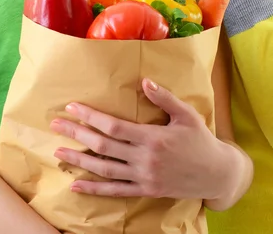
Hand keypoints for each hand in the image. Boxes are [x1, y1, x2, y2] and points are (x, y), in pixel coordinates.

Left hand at [49, 78, 239, 203]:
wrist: (216, 174)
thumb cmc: (201, 140)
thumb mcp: (186, 114)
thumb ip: (164, 98)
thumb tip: (144, 81)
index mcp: (152, 138)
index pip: (113, 126)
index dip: (91, 117)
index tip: (73, 107)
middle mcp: (144, 159)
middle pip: (102, 146)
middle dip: (76, 134)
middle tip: (55, 125)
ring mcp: (143, 177)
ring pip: (104, 169)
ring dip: (79, 161)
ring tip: (58, 153)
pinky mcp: (145, 191)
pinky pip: (115, 191)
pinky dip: (94, 189)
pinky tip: (76, 186)